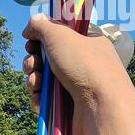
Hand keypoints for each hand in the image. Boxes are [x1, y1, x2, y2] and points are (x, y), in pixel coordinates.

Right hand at [22, 14, 131, 134]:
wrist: (103, 110)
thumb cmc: (84, 66)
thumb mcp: (60, 35)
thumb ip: (42, 25)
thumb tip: (32, 24)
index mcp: (88, 43)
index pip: (60, 36)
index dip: (41, 38)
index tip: (31, 40)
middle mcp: (84, 64)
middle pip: (48, 58)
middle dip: (34, 60)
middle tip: (34, 63)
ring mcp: (78, 87)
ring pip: (45, 80)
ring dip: (34, 79)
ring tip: (36, 82)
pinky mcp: (70, 109)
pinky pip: (48, 100)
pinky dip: (40, 98)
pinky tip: (40, 99)